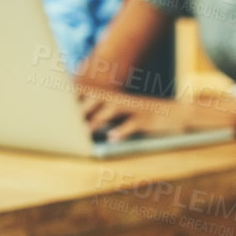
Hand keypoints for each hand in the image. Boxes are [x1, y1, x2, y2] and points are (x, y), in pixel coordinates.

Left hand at [76, 84, 235, 141]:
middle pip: (98, 100)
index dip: (74, 98)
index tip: (55, 105)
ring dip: (98, 120)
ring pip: (114, 111)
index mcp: (116, 99)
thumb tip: (81, 124)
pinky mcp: (148, 121)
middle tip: (64, 120)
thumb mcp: (126, 113)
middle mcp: (123, 101)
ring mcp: (136, 110)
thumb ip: (105, 115)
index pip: (91, 95)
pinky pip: (134, 126)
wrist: (181, 114)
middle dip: (81, 108)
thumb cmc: (147, 117)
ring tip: (85, 131)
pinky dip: (122, 132)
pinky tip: (111, 140)